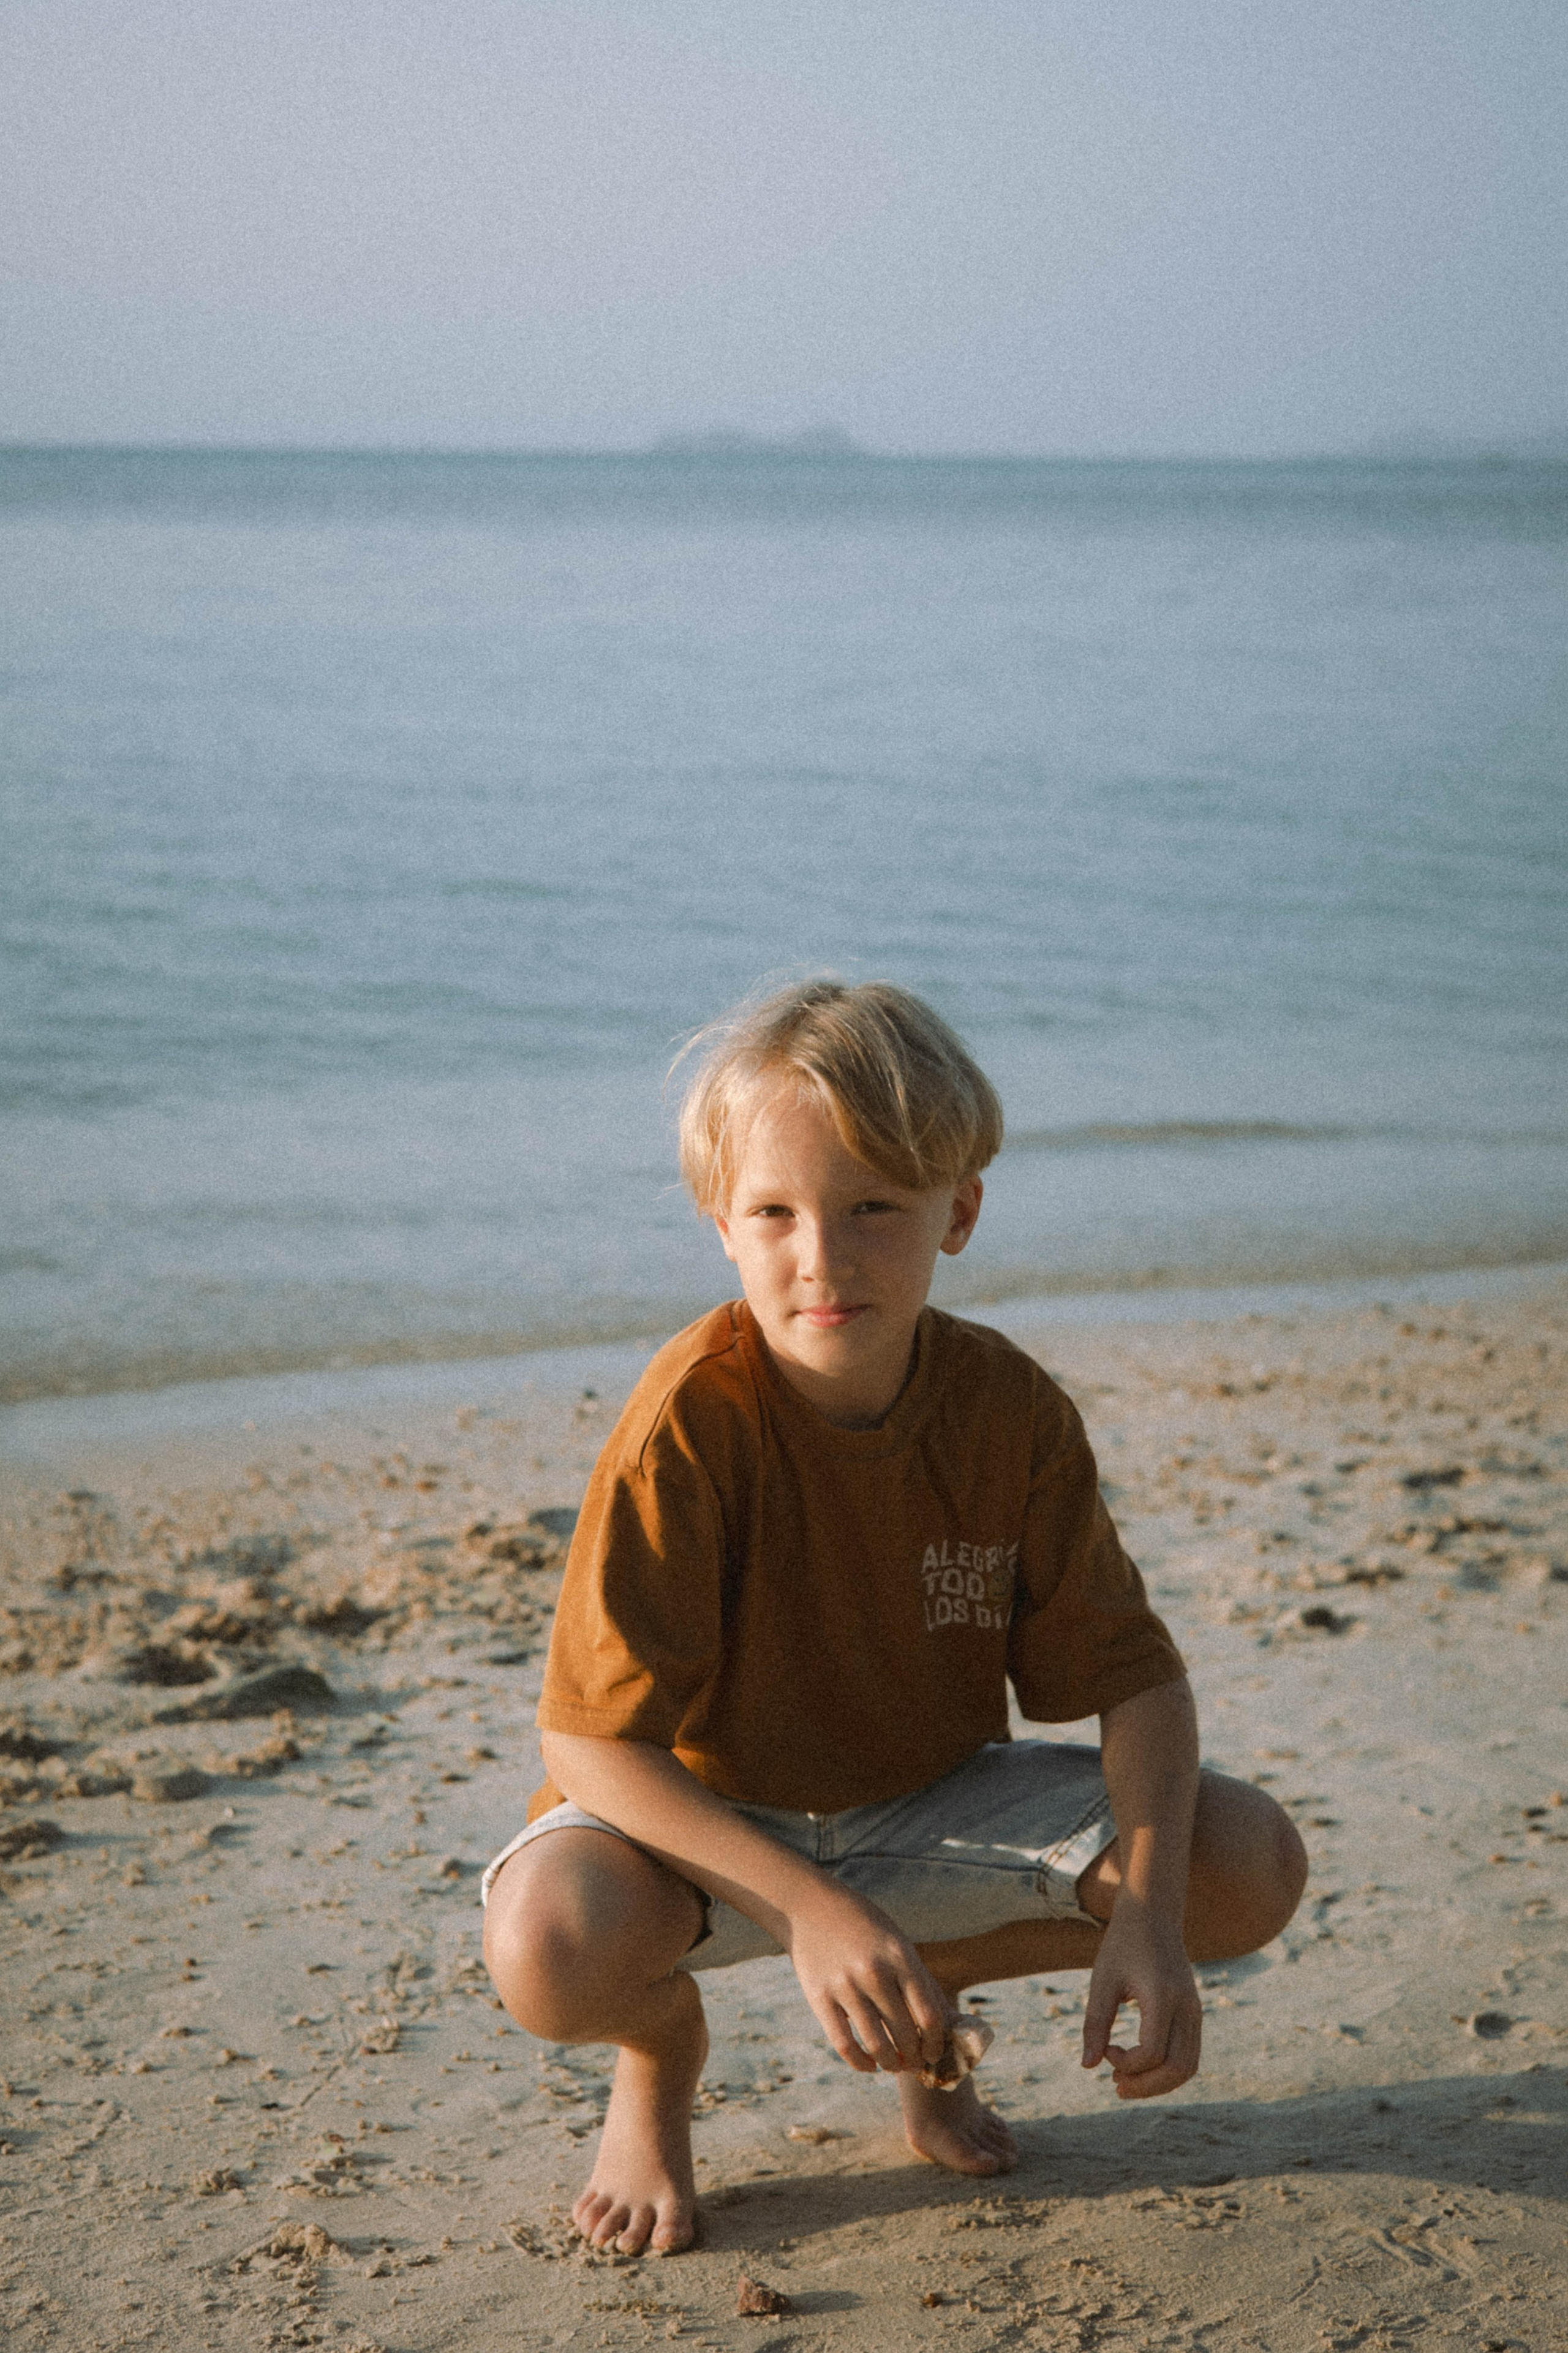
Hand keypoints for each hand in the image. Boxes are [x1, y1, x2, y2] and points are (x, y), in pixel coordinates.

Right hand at [785, 1884, 953, 2075]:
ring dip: (889, 2064)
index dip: (935, 2043)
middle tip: (915, 2064)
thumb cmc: (863, 1926)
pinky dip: (860, 2064)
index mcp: (900, 1956)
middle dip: (914, 2057)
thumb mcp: (897, 1942)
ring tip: (893, 2065)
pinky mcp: (819, 1998)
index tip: (935, 2054)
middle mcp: (874, 1971)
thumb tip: (946, 2024)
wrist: (809, 1905)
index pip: (929, 2015)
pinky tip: (869, 2065)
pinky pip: (844, 2045)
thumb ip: (919, 1980)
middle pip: (905, 2033)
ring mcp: (845, 1985)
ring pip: (876, 2044)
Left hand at [1080, 1896, 1201, 2099]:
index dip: (1126, 2063)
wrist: (1152, 1914)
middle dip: (1147, 2087)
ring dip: (1159, 2083)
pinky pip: (1189, 2054)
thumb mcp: (1102, 1980)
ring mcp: (1195, 2011)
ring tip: (1128, 2082)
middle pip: (1178, 2068)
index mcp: (1162, 1996)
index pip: (1152, 2052)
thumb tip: (1088, 2067)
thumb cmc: (1122, 1944)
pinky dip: (1168, 2069)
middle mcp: (1186, 2007)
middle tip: (1116, 2086)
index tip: (1106, 2050)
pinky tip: (1141, 2065)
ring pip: (1188, 2066)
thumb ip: (1095, 2023)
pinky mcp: (1194, 2012)